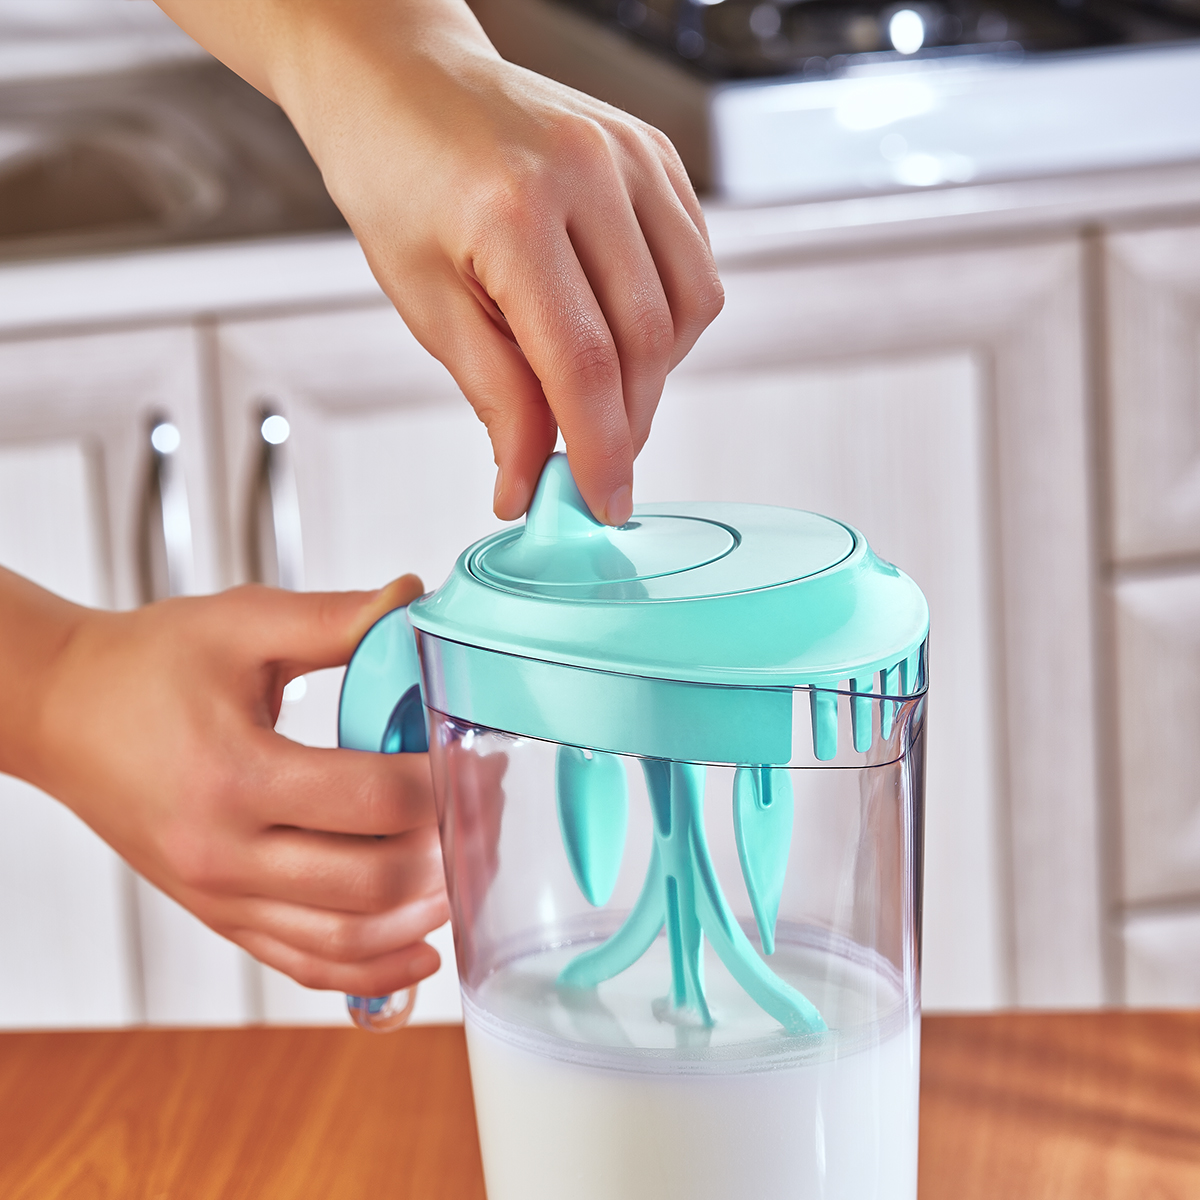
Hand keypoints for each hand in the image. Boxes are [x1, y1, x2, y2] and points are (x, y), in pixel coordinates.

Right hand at [20, 574, 447, 998]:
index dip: (443, 783)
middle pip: (372, 880)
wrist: (61, 713)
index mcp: (235, 774)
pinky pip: (302, 963)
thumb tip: (414, 600)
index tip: (477, 758)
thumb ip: (335, 619)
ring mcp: (219, 895)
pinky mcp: (218, 913)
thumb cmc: (145, 666)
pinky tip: (418, 954)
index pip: (374, 799)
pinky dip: (367, 971)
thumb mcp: (240, 622)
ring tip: (468, 878)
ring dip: (421, 919)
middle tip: (488, 814)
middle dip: (448, 851)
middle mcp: (224, 852)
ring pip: (345, 939)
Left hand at [155, 0, 724, 524]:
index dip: (600, 450)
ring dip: (656, 374)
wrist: (402, 78)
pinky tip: (623, 332)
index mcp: (515, 210)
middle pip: (645, 342)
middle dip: (627, 422)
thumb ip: (494, 396)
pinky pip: (694, 260)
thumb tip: (528, 479)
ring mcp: (630, 155)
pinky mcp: (653, 154)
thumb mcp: (426, 302)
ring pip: (688, 306)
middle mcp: (587, 172)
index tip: (603, 503)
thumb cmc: (396, 178)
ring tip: (603, 392)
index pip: (583, 364)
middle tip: (595, 462)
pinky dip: (670, 317)